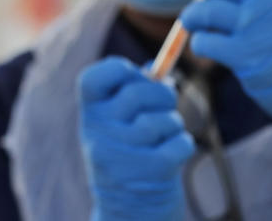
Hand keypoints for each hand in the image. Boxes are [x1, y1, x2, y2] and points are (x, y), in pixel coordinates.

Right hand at [79, 57, 192, 220]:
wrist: (127, 209)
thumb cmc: (127, 153)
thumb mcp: (116, 123)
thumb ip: (131, 91)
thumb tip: (157, 66)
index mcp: (88, 114)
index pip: (93, 78)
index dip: (118, 68)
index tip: (133, 74)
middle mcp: (99, 132)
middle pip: (139, 92)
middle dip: (163, 94)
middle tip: (165, 101)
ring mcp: (123, 153)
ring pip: (165, 119)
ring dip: (174, 123)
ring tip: (165, 134)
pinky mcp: (150, 171)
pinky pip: (181, 142)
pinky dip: (183, 144)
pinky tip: (171, 153)